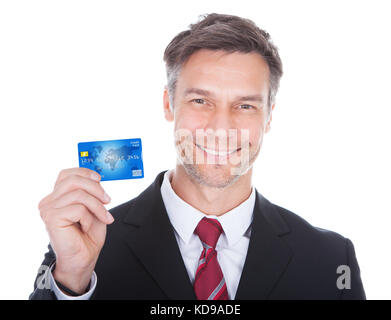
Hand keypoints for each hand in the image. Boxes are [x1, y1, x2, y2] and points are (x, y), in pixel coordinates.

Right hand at [38, 167, 113, 293]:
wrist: (83, 259)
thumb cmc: (87, 235)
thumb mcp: (93, 207)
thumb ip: (90, 192)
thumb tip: (96, 177)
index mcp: (57, 197)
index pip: (66, 174)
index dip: (84, 173)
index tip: (99, 179)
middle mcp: (49, 201)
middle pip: (73, 180)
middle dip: (95, 188)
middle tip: (108, 200)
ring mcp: (48, 209)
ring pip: (79, 194)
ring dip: (97, 206)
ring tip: (103, 217)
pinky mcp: (52, 218)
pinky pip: (78, 209)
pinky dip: (89, 218)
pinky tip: (86, 228)